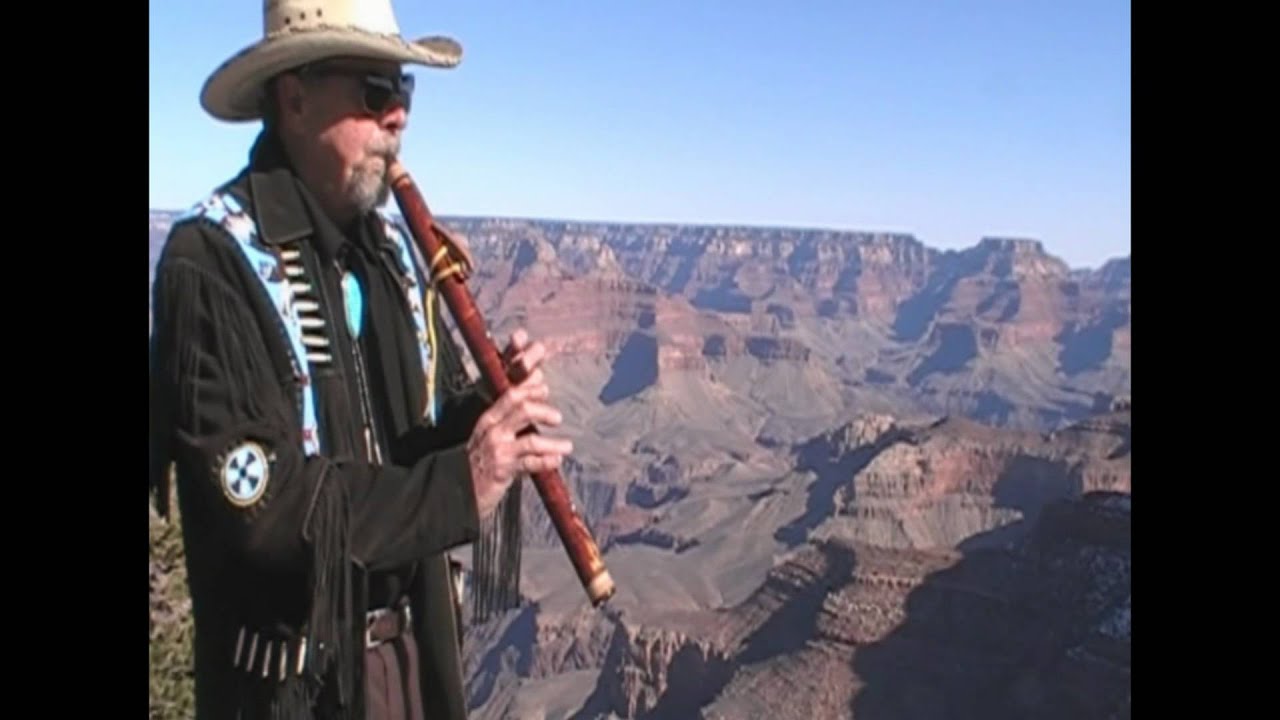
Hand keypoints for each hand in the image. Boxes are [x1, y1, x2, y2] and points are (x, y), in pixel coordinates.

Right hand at [467, 329, 571, 518]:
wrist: (459, 488)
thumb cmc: (480, 459)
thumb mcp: (491, 434)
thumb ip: (511, 415)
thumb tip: (531, 389)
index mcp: (489, 420)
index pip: (512, 396)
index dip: (531, 389)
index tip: (545, 389)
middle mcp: (493, 432)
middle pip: (524, 411)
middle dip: (544, 412)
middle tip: (557, 418)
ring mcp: (499, 451)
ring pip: (531, 440)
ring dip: (553, 443)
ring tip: (567, 446)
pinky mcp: (504, 470)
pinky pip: (531, 464)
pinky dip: (546, 462)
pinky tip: (556, 461)